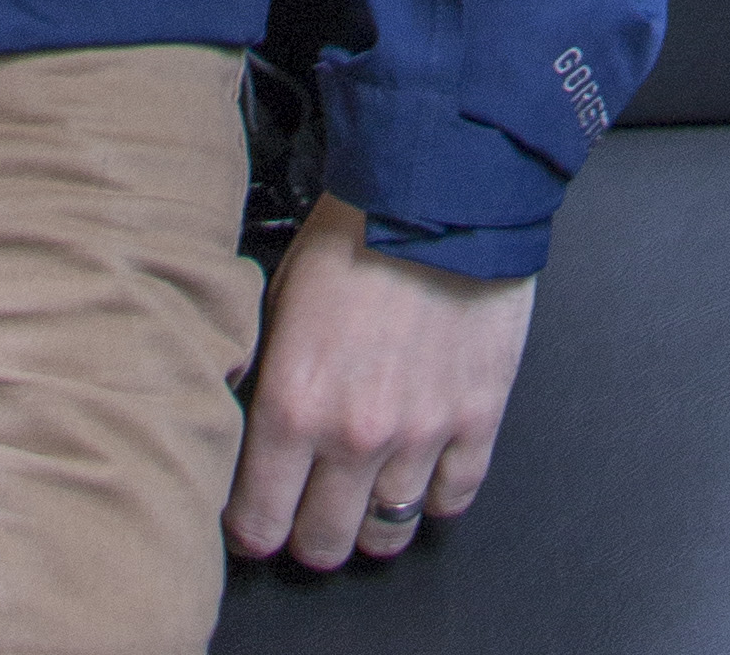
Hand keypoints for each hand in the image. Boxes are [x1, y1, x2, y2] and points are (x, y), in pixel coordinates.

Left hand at [223, 193, 535, 572]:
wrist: (439, 185)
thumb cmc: (357, 228)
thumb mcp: (277, 297)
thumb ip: (266, 376)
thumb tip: (252, 427)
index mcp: (293, 405)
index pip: (258, 523)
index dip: (254, 526)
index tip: (259, 515)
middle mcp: (354, 436)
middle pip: (322, 545)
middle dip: (310, 533)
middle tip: (312, 508)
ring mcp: (421, 435)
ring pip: (387, 534)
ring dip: (372, 520)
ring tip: (368, 492)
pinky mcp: (477, 418)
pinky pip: (453, 499)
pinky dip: (436, 495)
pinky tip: (422, 469)